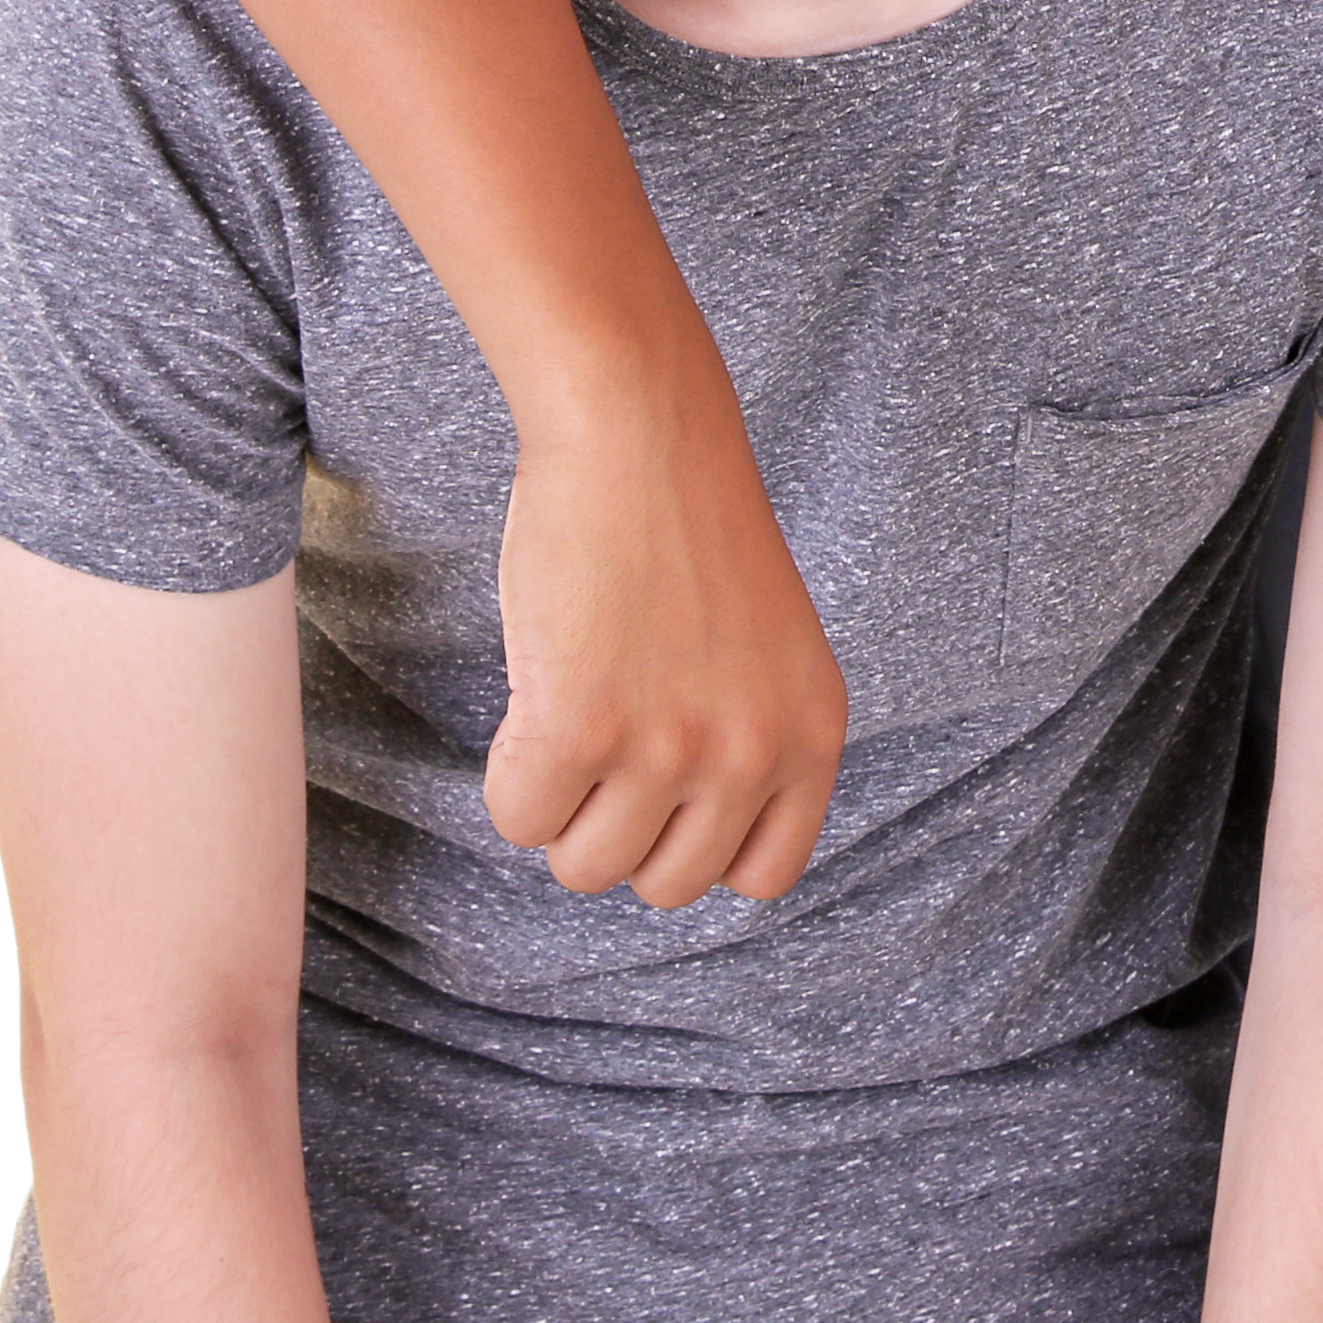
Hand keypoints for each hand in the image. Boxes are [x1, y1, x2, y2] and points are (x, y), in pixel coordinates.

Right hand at [481, 378, 849, 906]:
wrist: (640, 436)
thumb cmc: (688, 535)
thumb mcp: (767, 655)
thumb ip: (748, 749)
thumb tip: (677, 849)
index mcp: (813, 737)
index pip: (763, 876)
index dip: (699, 844)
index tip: (672, 790)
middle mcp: (753, 753)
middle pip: (662, 886)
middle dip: (621, 829)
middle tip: (610, 740)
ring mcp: (669, 747)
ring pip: (583, 868)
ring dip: (563, 804)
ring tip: (577, 705)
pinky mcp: (580, 728)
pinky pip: (519, 820)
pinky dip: (509, 775)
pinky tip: (536, 696)